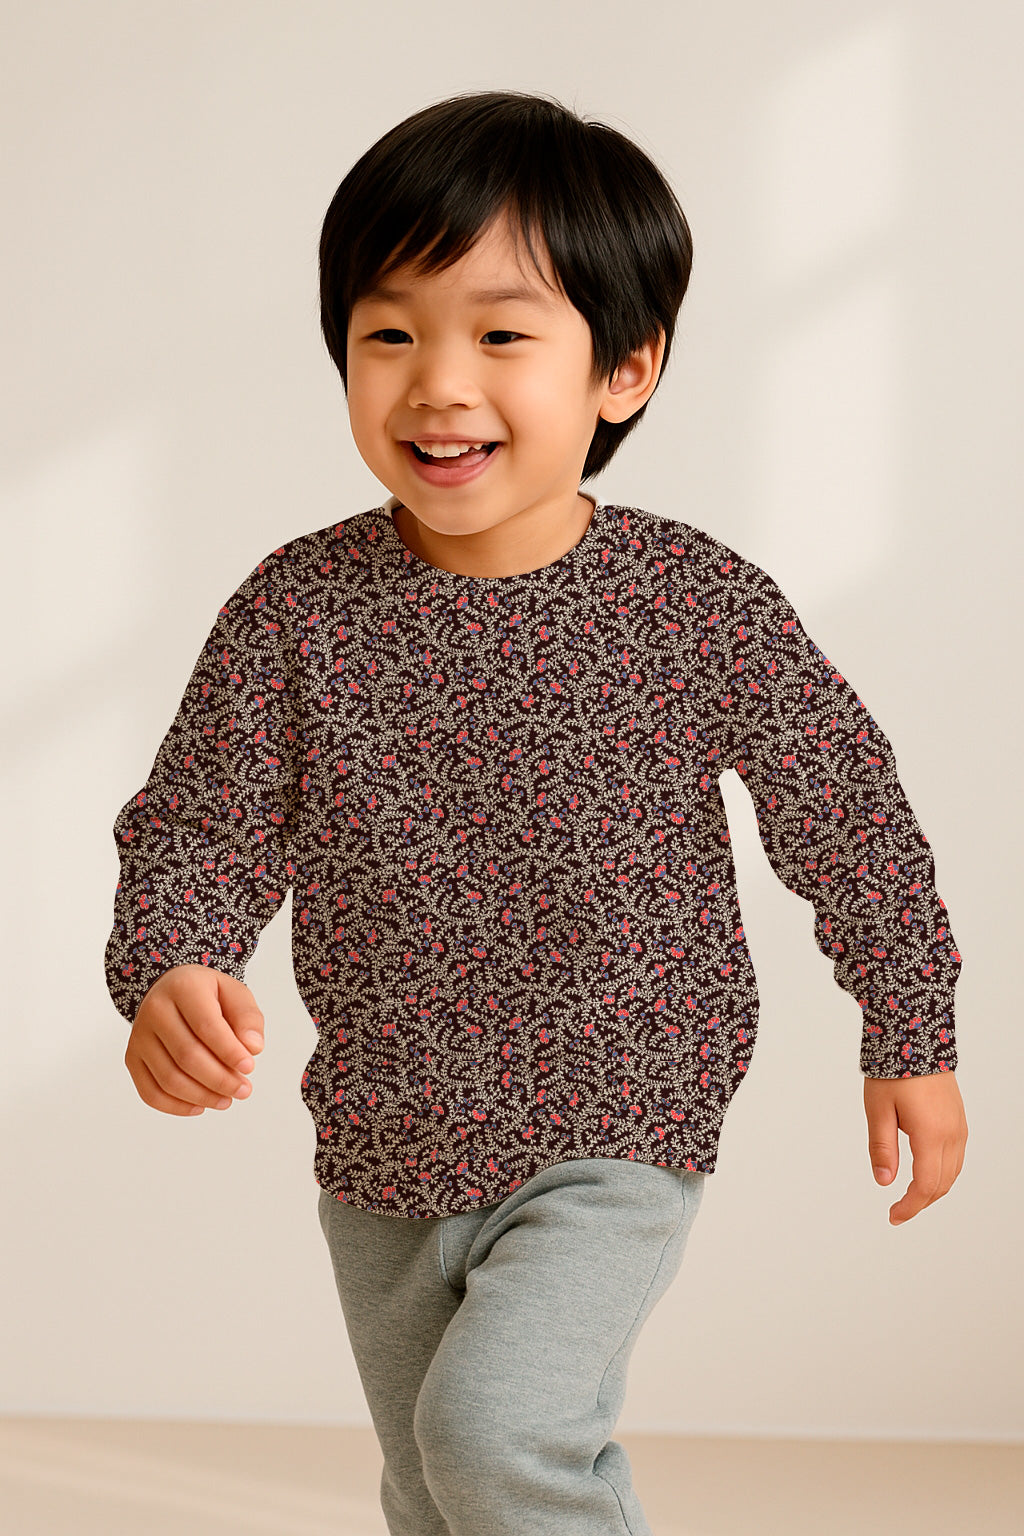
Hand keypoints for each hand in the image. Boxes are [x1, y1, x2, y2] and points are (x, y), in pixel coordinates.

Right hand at [124, 965, 264, 1116]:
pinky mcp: (132, 1058)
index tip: (249, 1067)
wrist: (173, 991)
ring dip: (202, 1096)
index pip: (206, 1026)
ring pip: (169, 1079)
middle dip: (220, 1079)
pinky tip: (200, 1106)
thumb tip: (252, 1048)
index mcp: (183, 987)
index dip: (229, 1052)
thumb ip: (248, 1018)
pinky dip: (176, 1106)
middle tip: (243, 1090)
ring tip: (226, 1100)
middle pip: (187, 1056)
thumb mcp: (235, 993)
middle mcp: (155, 1010)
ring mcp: (139, 1036)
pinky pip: (150, 1092)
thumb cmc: (208, 995)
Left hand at [863, 1072, 966, 1224]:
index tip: (893, 1216)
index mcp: (931, 1134)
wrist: (914, 1036)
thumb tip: (884, 1181)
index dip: (910, 1206)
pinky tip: (925, 1172)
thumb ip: (882, 1148)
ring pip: (953, 1172)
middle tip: (898, 1210)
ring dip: (934, 1189)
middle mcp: (951, 1134)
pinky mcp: (958, 1119)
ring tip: (910, 1196)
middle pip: (942, 1184)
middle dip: (921, 1202)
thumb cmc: (893, 1071)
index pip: (926, 1186)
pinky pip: (956, 1156)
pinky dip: (942, 1172)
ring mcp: (959, 1126)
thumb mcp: (878, 1110)